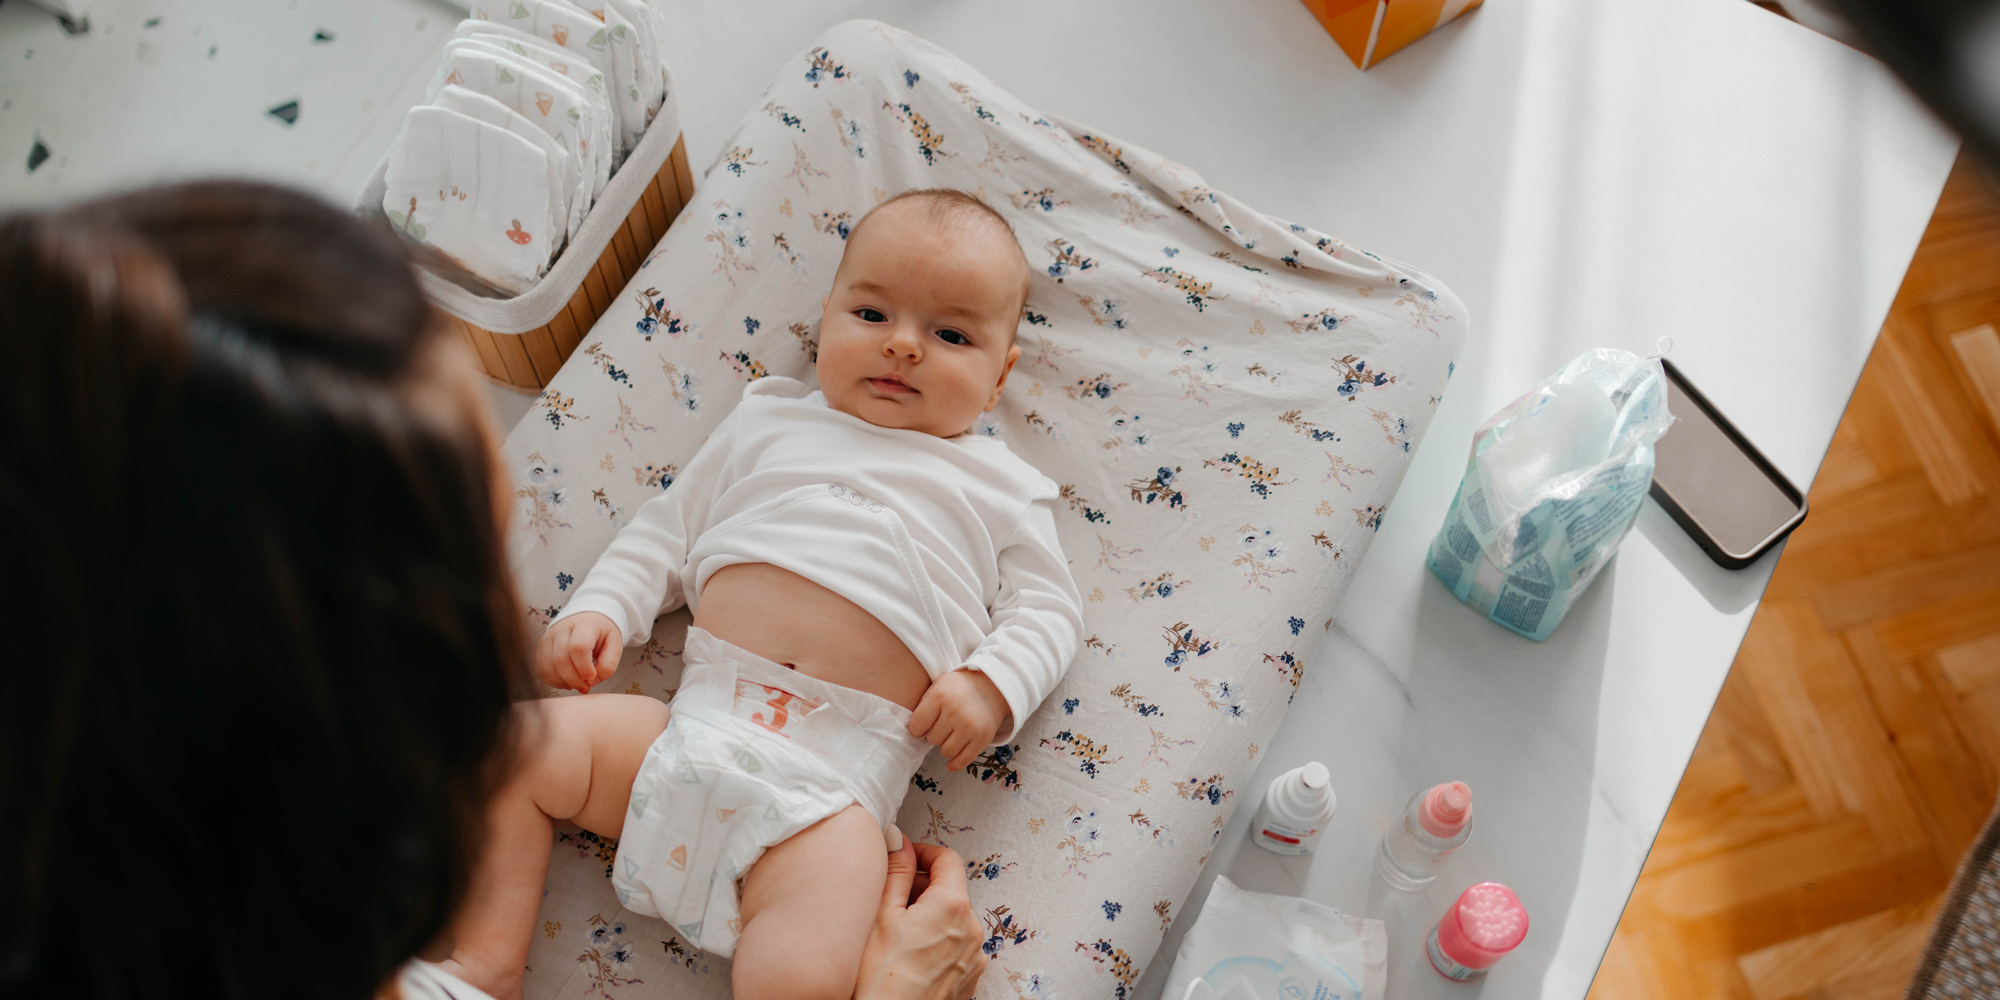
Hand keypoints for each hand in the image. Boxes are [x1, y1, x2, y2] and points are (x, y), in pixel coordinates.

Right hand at [535, 611, 621, 692]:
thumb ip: (608, 664)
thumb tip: (592, 681)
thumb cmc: (602, 633)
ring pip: (548, 666)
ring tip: (577, 684)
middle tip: (586, 687)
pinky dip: (553, 681)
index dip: (584, 667)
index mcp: (584, 625)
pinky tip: (566, 681)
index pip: (578, 647)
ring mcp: (549, 637)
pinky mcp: (541, 647)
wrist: (588, 618)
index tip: (592, 677)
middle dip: (574, 680)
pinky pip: (541, 669)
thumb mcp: (615, 645)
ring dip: (563, 682)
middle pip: (560, 659)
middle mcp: (562, 628)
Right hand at [856, 827, 986, 999]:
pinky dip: (936, 940)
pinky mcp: (968, 978)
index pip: (947, 858)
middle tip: (889, 898)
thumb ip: (895, 872)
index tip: (903, 857)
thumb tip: (898, 840)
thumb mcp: (881, 915)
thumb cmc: (879, 979)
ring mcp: (973, 957)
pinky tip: (908, 955)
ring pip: (952, 919)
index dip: (922, 852)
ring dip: (928, 915)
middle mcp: (972, 930)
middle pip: (950, 890)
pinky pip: (955, 946)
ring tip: (895, 932)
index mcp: (952, 906)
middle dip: (921, 887)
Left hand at [908, 669, 1010, 770]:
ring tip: (951, 734)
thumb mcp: (938, 686)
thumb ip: (923, 706)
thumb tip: (912, 732)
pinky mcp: (982, 738)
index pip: (917, 725)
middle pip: (932, 739)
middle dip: (934, 734)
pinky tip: (950, 763)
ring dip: (945, 746)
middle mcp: (955, 712)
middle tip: (942, 725)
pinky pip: (963, 760)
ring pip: (946, 751)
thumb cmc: (959, 689)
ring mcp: (970, 726)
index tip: (922, 727)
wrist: (992, 687)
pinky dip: (955, 764)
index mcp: (940, 697)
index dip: (917, 729)